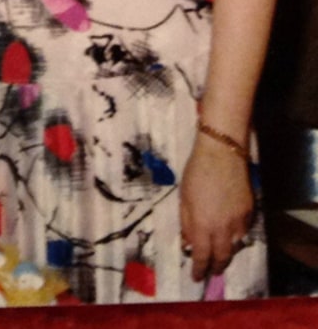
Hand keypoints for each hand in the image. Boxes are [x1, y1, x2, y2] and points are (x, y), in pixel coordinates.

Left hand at [179, 133, 253, 280]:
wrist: (222, 155)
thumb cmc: (195, 173)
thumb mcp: (183, 199)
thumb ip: (186, 223)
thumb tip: (188, 242)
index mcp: (202, 225)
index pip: (201, 256)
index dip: (198, 269)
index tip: (196, 276)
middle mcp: (222, 228)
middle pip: (222, 257)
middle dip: (215, 267)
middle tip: (210, 272)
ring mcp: (239, 221)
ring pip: (235, 246)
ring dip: (226, 253)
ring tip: (219, 256)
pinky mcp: (250, 213)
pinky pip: (243, 232)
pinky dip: (235, 237)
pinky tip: (229, 235)